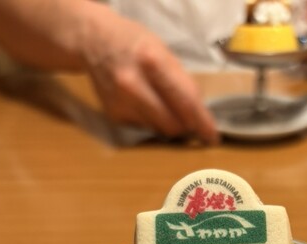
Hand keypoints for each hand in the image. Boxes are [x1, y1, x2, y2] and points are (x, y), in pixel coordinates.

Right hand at [79, 5, 217, 143]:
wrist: (94, 43)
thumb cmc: (135, 45)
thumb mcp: (163, 52)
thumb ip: (182, 81)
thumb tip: (200, 113)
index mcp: (152, 62)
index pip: (185, 102)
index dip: (202, 123)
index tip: (212, 137)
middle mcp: (134, 84)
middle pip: (173, 124)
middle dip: (186, 127)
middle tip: (192, 123)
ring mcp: (122, 102)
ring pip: (159, 130)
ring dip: (169, 124)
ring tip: (164, 106)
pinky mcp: (114, 115)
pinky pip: (144, 128)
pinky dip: (151, 121)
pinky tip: (145, 104)